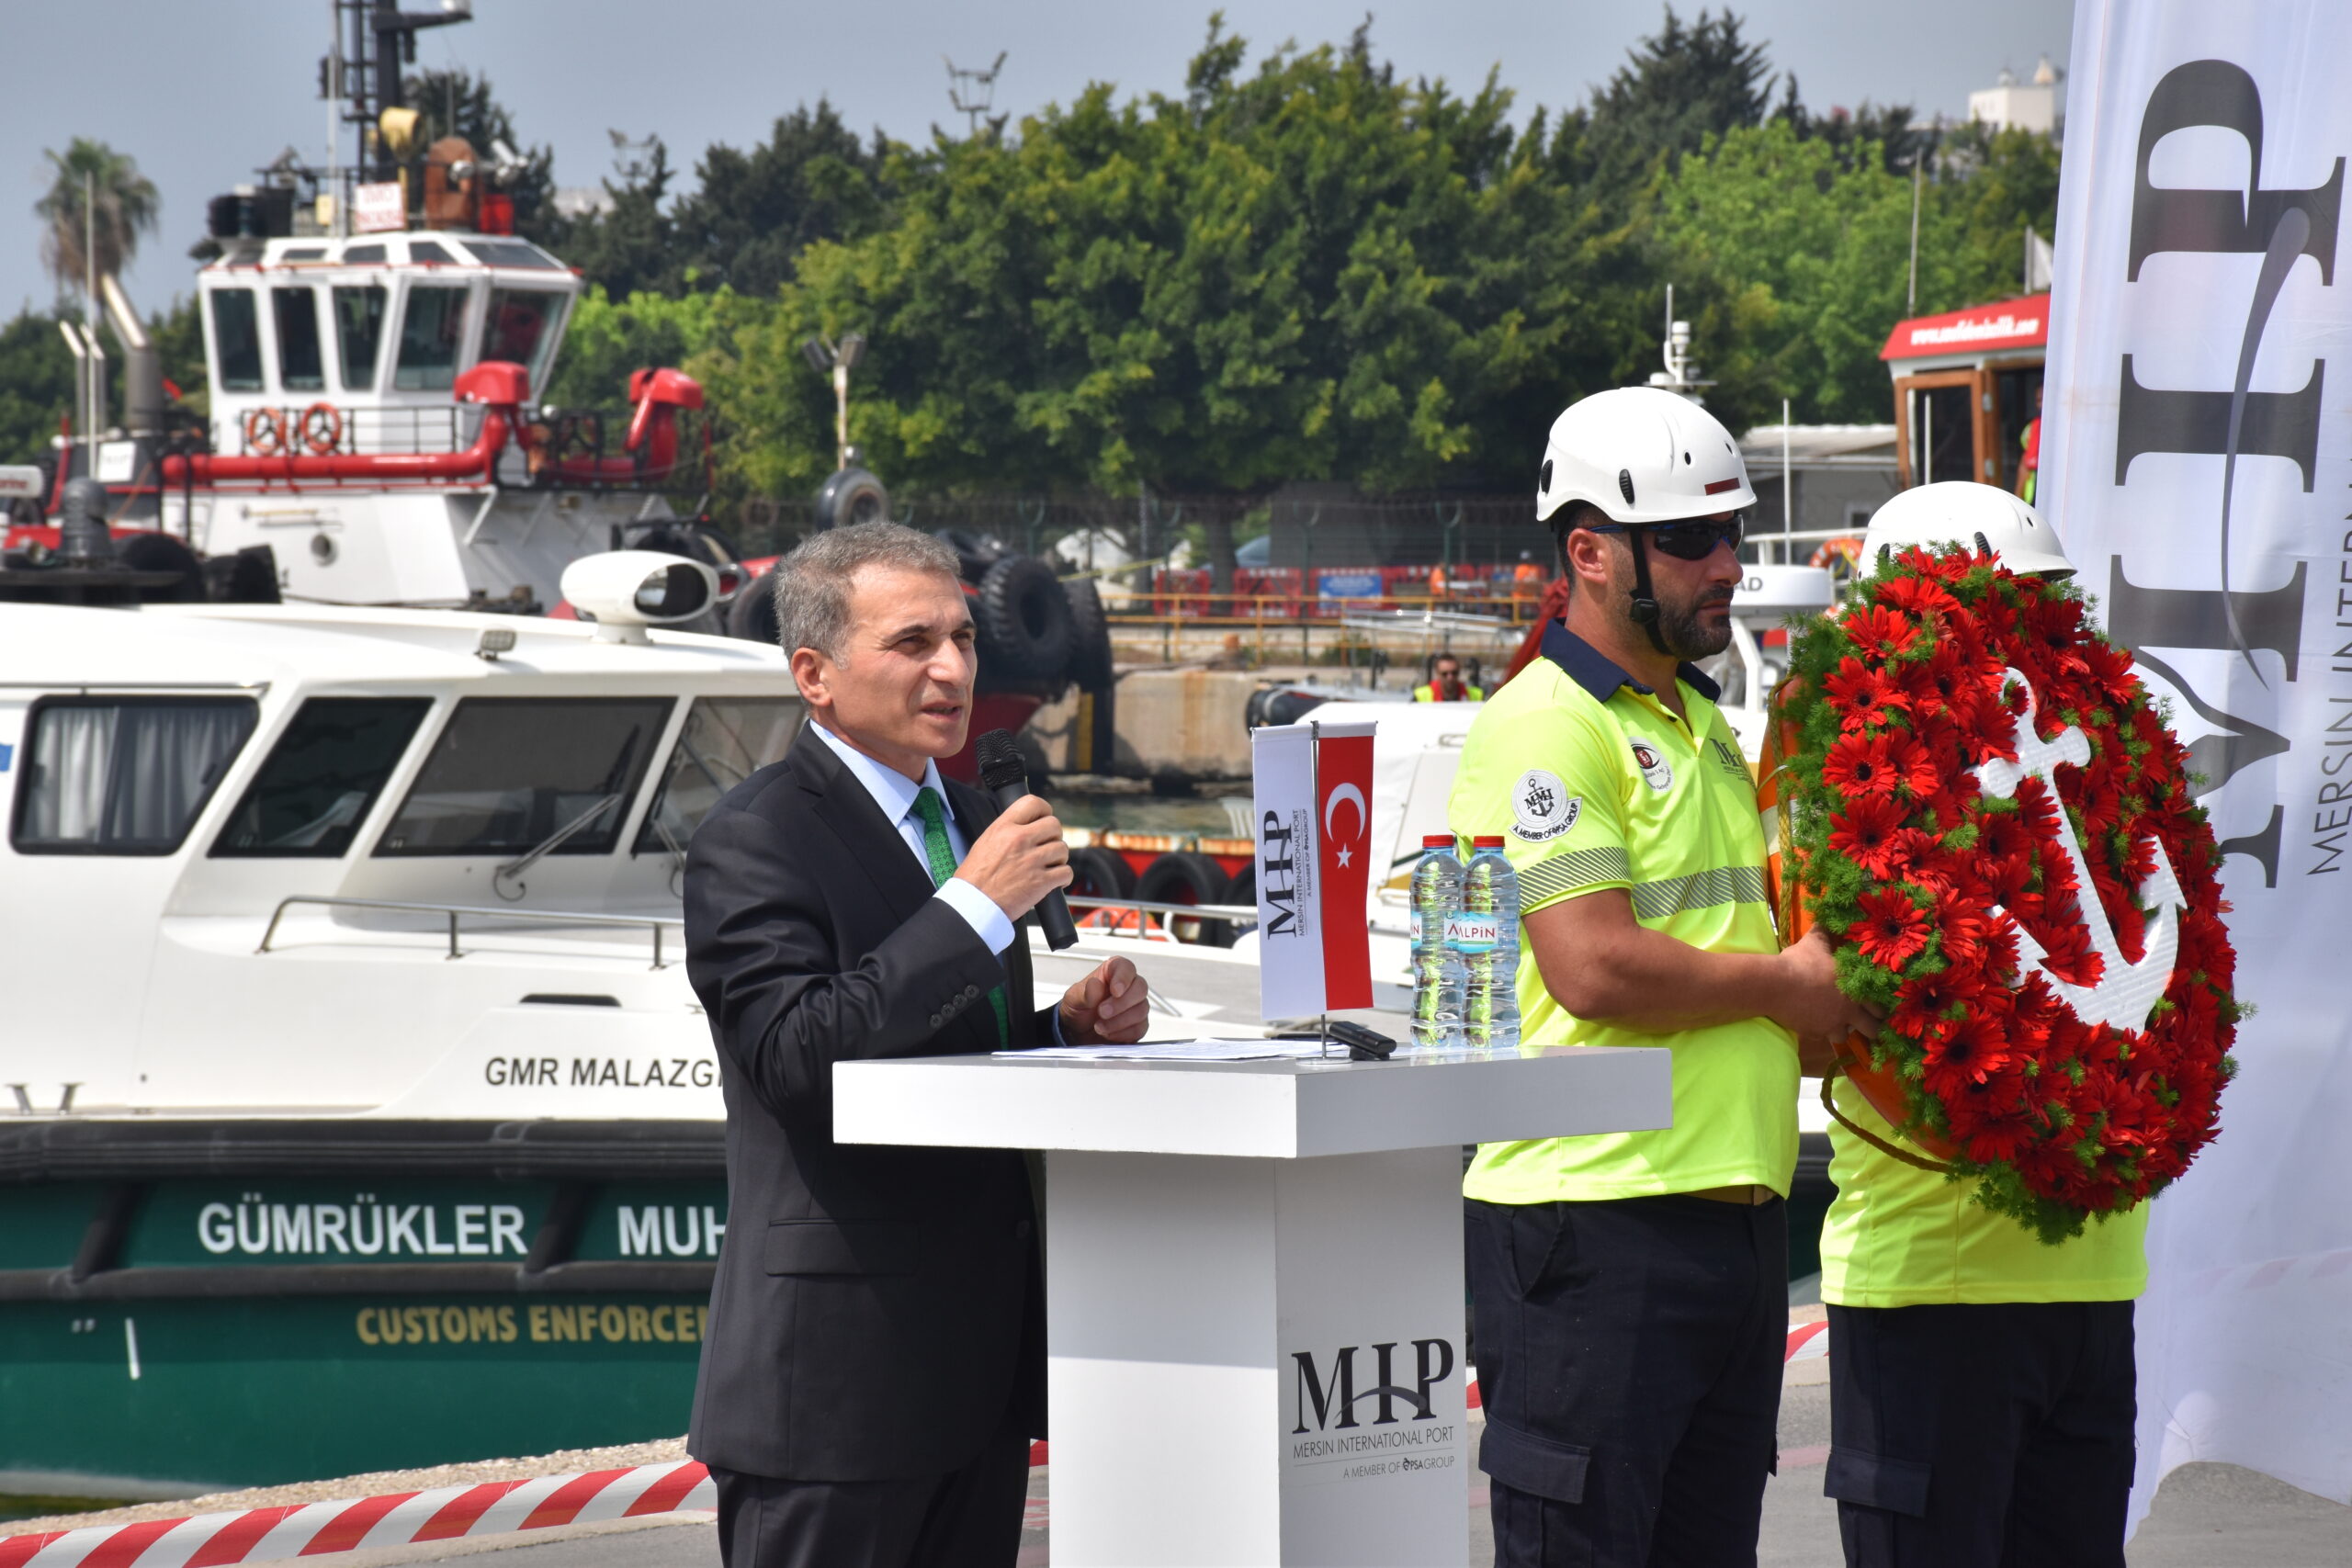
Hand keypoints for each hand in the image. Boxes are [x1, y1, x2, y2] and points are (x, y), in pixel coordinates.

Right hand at [955, 794, 1071, 920]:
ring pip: (1062, 848)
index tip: (1044, 819)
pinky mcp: (1041, 881)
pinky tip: (1055, 880)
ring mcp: (1032, 861)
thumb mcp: (985, 843)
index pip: (1033, 803)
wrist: (973, 905)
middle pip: (1054, 825)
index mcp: (1003, 828)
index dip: (1044, 811)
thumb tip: (1026, 827)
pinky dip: (1064, 877)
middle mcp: (1019, 840)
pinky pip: (1066, 872)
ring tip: (1048, 865)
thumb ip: (1006, 831)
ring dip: (1059, 858)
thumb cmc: (975, 879)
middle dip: (1054, 836)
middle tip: (1046, 846)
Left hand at [1060, 956, 1149, 1044]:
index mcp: (1112, 972)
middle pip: (1140, 988)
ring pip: (1141, 1010)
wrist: (1077, 1032)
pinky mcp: (1138, 1024)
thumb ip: (1085, 992)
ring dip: (1119, 1021)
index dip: (1124, 978)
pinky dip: (1122, 1034)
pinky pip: (1139, 1028)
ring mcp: (1135, 1006)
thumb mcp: (1073, 999)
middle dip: (1121, 1003)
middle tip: (1102, 1012)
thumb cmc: (1078, 1009)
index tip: (1115, 991)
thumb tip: (1095, 985)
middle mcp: (1128, 987)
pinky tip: (1108, 1034)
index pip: (1126, 967)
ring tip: (1099, 1026)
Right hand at [1775, 929, 1882, 1068]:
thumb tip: (1827, 917)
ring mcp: (1831, 1025)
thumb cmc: (1801, 963)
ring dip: (1841, 1030)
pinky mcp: (1813, 1033)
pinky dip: (1818, 1030)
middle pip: (1872, 1030)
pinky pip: (1820, 1037)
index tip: (1877, 1010)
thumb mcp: (1814, 943)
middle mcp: (1848, 1011)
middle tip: (1864, 1023)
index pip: (1879, 1007)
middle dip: (1869, 1027)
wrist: (1776, 984)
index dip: (1879, 1009)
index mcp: (1855, 990)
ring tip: (1834, 1023)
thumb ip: (1825, 933)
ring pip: (1844, 1037)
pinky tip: (1811, 1021)